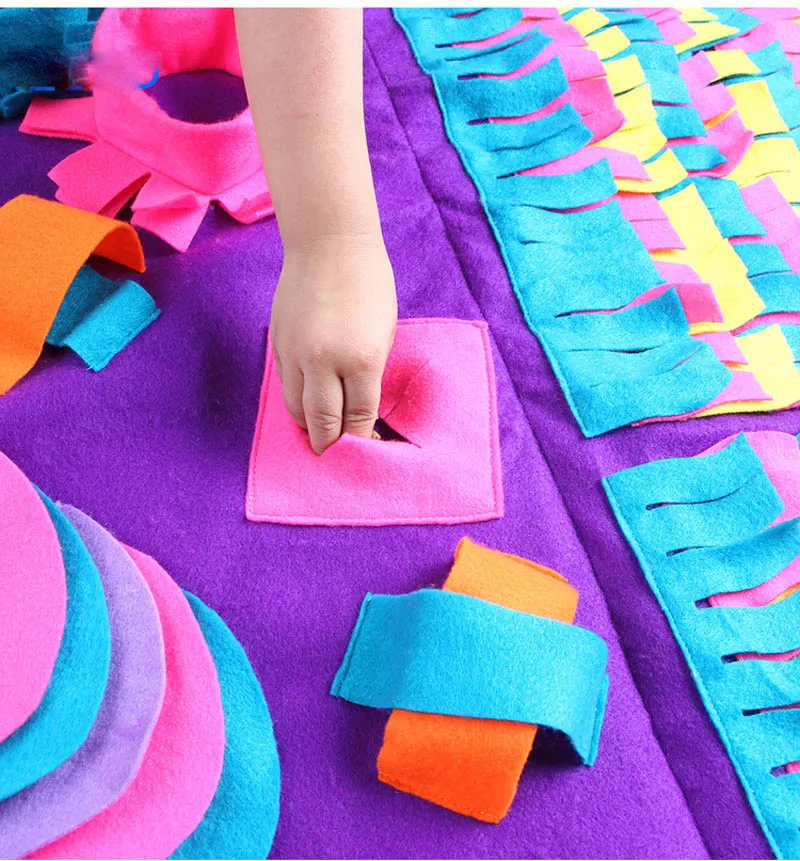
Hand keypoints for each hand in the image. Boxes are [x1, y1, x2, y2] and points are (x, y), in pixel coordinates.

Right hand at [269, 234, 397, 453]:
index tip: (366, 450)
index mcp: (360, 359)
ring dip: (309, 428)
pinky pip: (286, 387)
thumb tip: (360, 408)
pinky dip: (297, 401)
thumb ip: (369, 374)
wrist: (328, 244)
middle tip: (337, 457)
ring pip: (296, 410)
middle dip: (331, 446)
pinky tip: (308, 405)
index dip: (362, 440)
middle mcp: (323, 362)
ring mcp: (295, 354)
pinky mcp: (278, 345)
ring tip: (321, 436)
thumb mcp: (383, 333)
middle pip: (323, 423)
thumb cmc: (368, 285)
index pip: (359, 418)